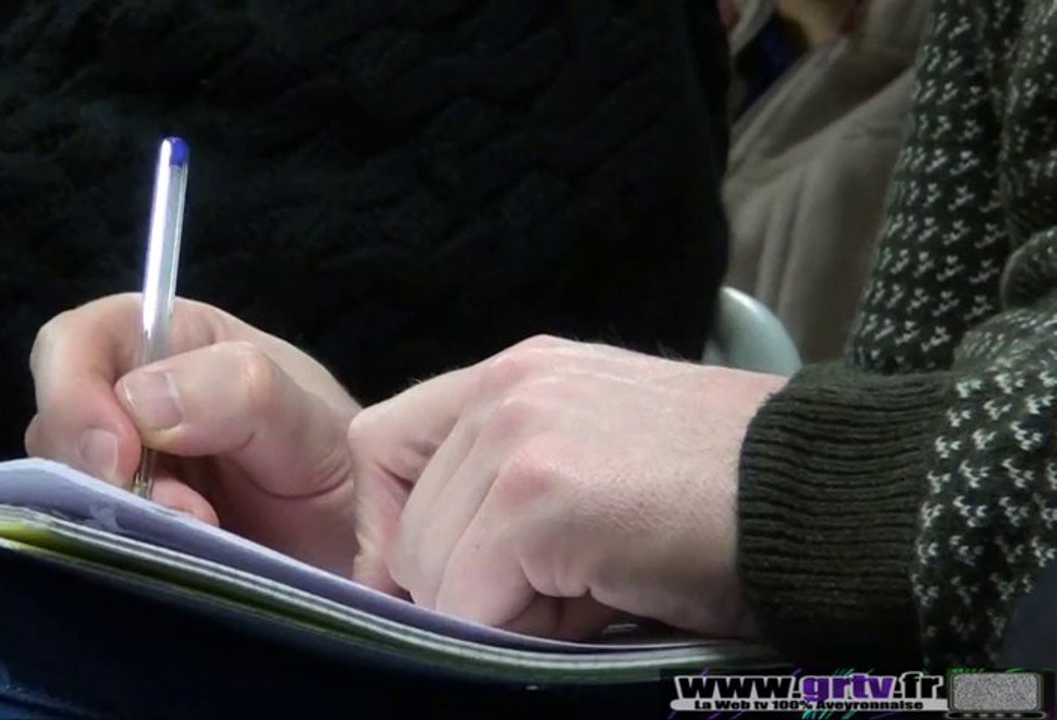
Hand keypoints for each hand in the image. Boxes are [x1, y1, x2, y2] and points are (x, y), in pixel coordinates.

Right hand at [25, 293, 358, 574]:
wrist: (370, 554)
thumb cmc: (350, 473)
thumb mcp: (314, 425)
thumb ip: (242, 392)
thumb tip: (140, 401)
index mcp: (177, 342)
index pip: (80, 340)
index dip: (75, 389)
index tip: (118, 456)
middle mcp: (137, 401)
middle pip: (57, 418)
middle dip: (92, 467)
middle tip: (169, 510)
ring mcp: (129, 473)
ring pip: (65, 486)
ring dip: (117, 516)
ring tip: (200, 531)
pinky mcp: (128, 533)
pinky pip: (88, 538)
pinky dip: (122, 550)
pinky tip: (179, 556)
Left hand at [349, 336, 786, 638]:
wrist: (824, 496)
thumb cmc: (724, 493)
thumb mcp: (592, 463)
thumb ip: (503, 492)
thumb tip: (429, 577)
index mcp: (514, 375)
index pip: (382, 442)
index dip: (391, 524)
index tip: (434, 577)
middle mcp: (504, 389)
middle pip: (402, 523)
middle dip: (460, 585)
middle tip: (558, 594)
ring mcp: (517, 437)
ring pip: (428, 568)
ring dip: (495, 609)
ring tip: (586, 593)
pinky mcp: (536, 498)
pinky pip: (468, 601)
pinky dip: (516, 630)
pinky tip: (594, 605)